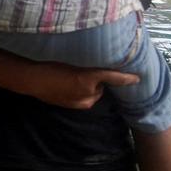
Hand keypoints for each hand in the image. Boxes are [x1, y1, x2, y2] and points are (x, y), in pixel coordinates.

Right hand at [23, 62, 139, 109]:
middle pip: (101, 87)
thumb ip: (88, 70)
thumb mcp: (72, 63)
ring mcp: (80, 102)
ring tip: (72, 78)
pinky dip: (80, 94)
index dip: (125, 78)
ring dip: (88, 88)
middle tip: (83, 71)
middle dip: (96, 82)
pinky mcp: (73, 106)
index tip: (137, 78)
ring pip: (92, 94)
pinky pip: (84, 99)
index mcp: (88, 80)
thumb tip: (99, 74)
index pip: (112, 78)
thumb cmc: (50, 67)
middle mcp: (88, 94)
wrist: (32, 80)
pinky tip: (67, 86)